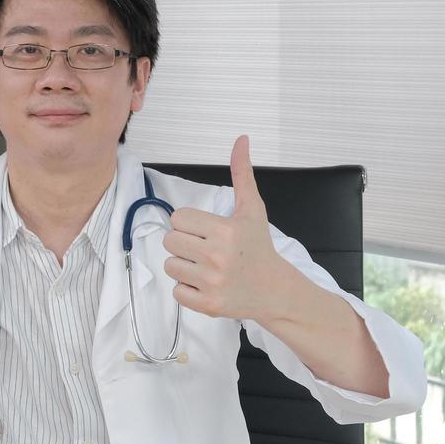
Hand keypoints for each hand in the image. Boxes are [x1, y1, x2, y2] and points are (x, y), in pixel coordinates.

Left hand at [162, 135, 288, 321]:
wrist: (274, 290)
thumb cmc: (258, 247)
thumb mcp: (252, 209)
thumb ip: (242, 173)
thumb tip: (241, 139)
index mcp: (225, 231)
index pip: (178, 218)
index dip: (190, 224)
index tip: (206, 231)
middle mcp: (217, 257)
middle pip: (169, 241)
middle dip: (184, 243)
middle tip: (204, 248)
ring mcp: (212, 283)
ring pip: (170, 265)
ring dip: (184, 266)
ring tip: (206, 266)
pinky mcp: (207, 305)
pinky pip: (176, 291)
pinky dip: (187, 289)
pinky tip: (206, 283)